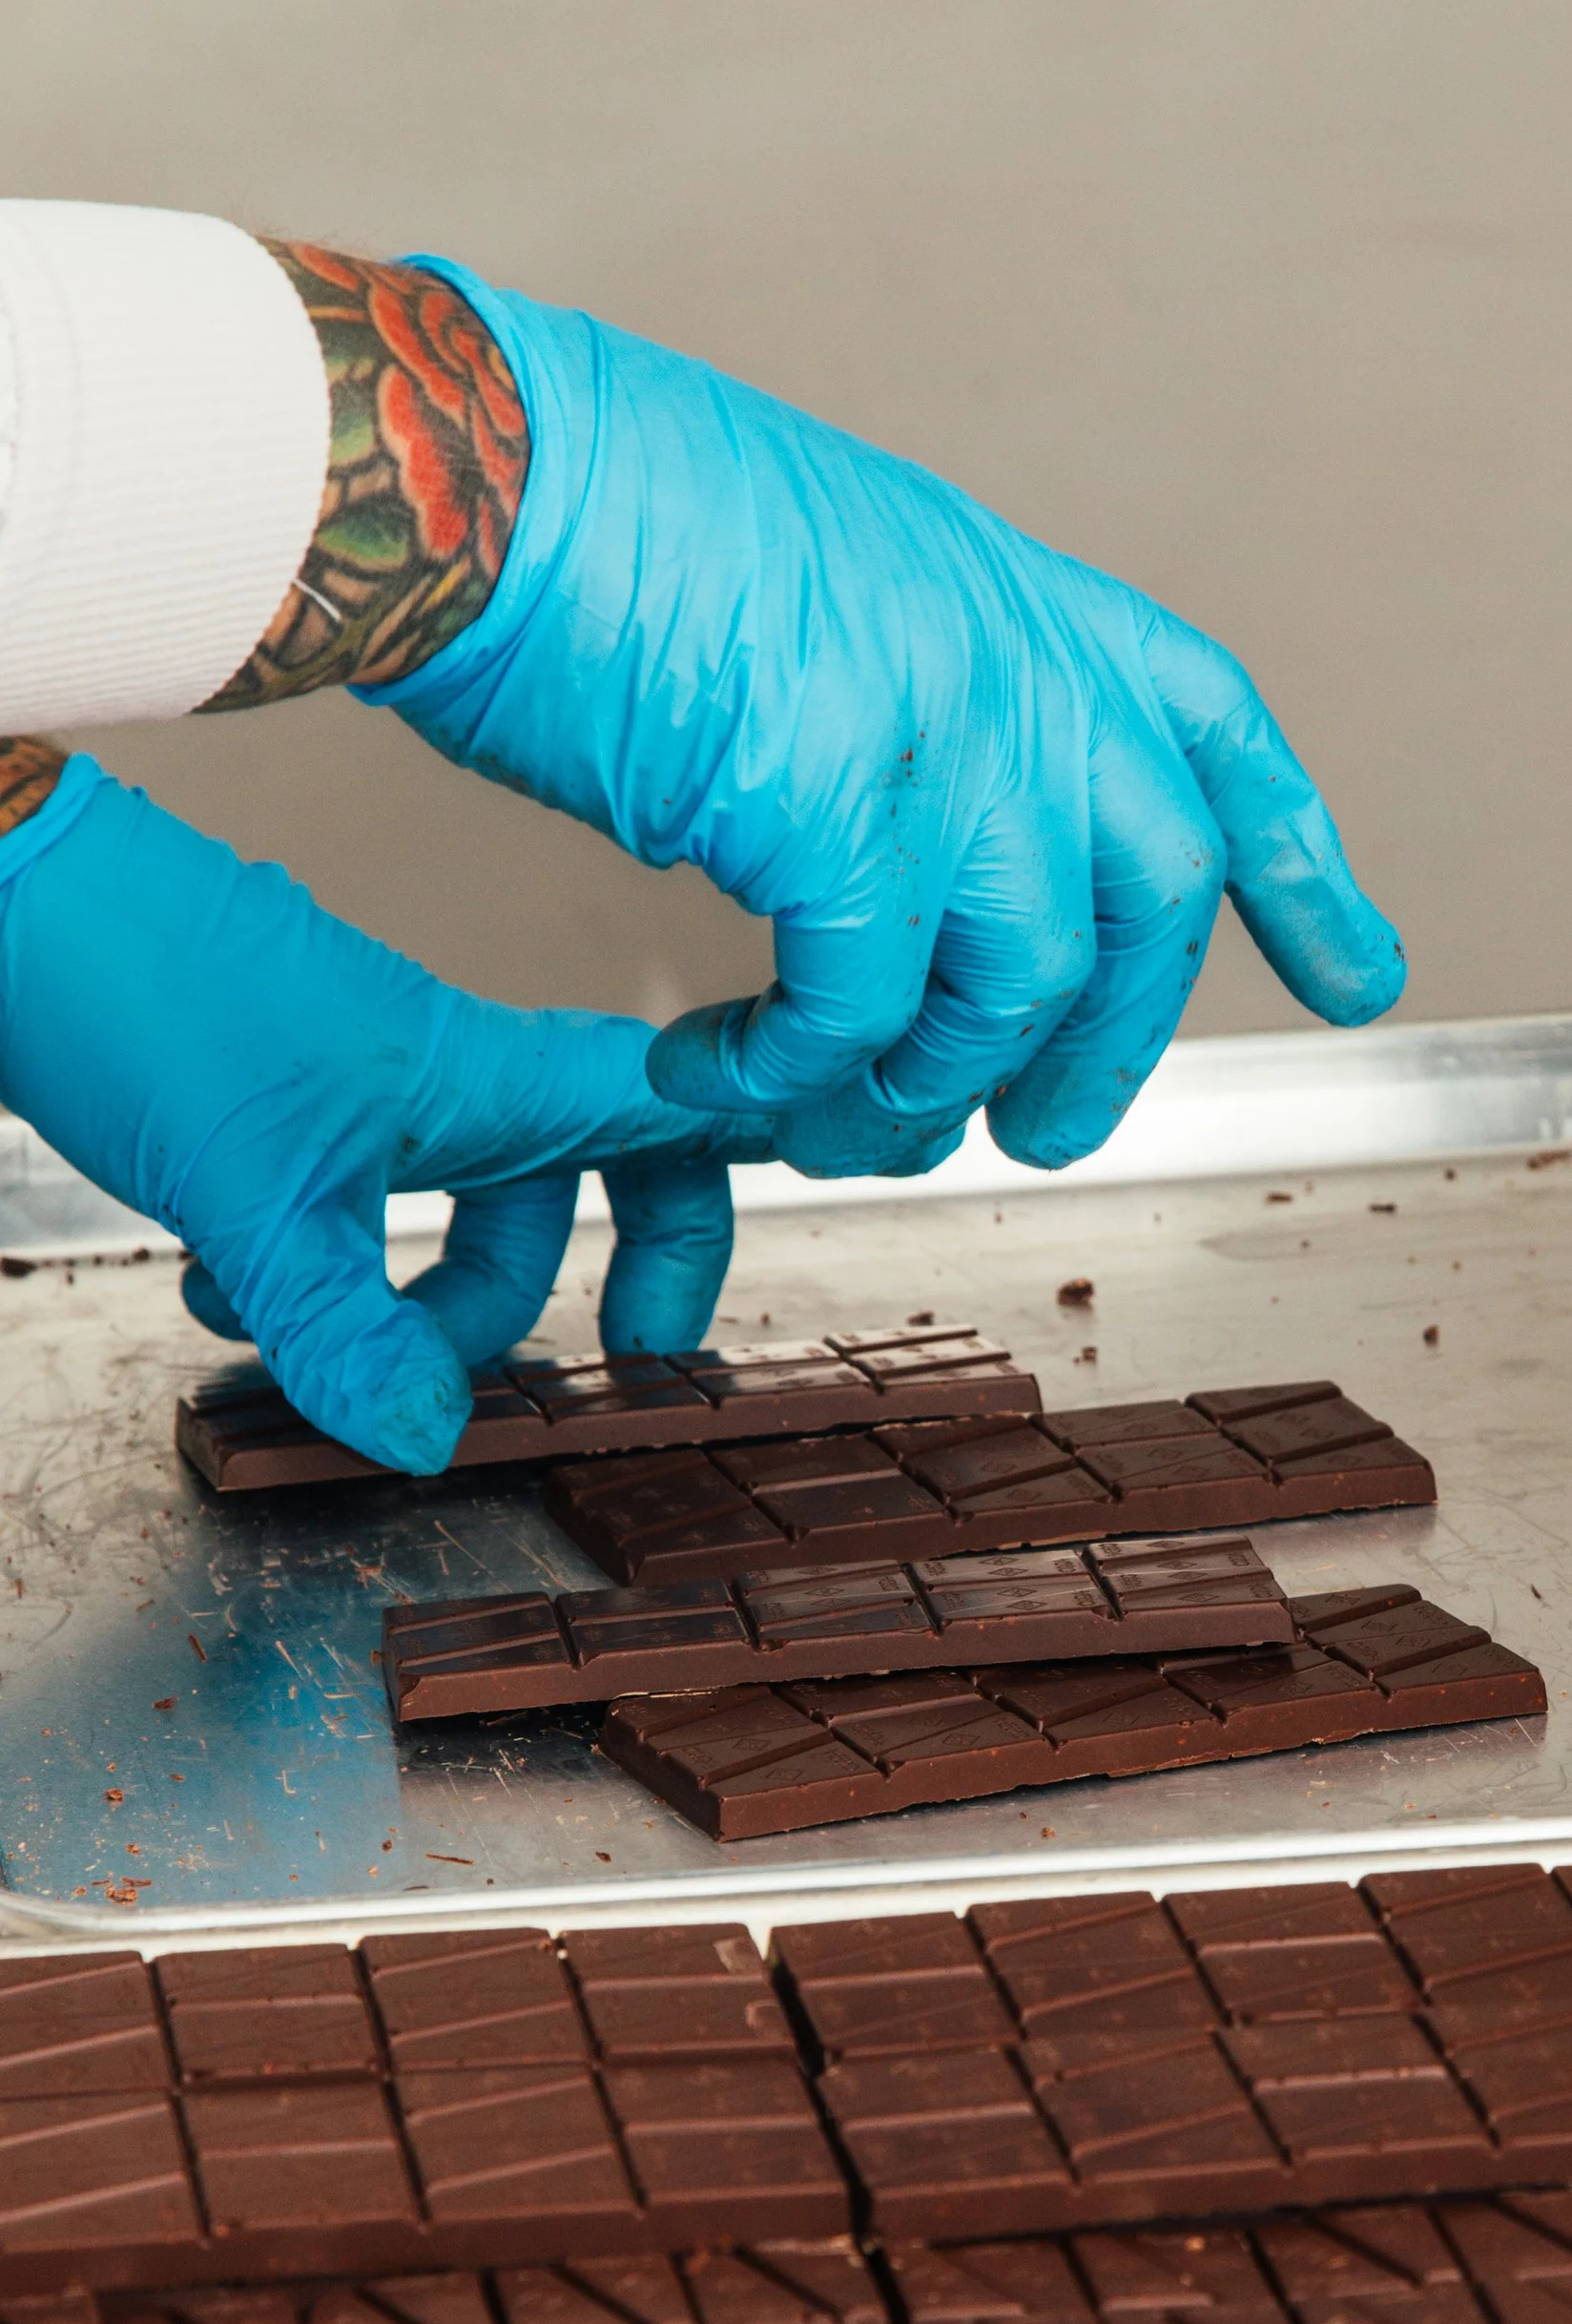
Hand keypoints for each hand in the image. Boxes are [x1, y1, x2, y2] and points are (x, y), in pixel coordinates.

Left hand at [0, 761, 784, 1472]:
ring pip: (441, 1216)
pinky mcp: (275, 1105)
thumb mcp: (256, 1200)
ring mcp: (358, 1089)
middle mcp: (441, 1079)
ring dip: (400, 1307)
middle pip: (567, 1190)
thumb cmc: (136, 986)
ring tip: (324, 1354)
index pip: (672, 1111)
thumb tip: (426, 1436)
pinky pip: (340, 1213)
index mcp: (485, 1080)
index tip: (745, 1250)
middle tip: (594, 1372)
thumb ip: (347, 1332)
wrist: (1, 887)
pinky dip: (304, 1276)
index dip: (738, 1170)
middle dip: (563, 1293)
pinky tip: (220, 1297)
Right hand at [364, 265, 1405, 1172]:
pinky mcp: (837, 814)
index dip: (1299, 870)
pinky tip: (712, 1083)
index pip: (1214, 739)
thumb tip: (924, 852)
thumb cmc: (608, 517)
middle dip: (1107, 1050)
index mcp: (1021, 604)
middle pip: (1151, 903)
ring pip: (1016, 993)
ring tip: (827, 1125)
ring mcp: (942, 738)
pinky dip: (786, 1084)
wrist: (478, 464)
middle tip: (1037, 1137)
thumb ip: (924, 703)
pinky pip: (860, 1020)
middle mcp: (1014, 669)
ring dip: (917, 1097)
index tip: (1358, 977)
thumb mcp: (830, 580)